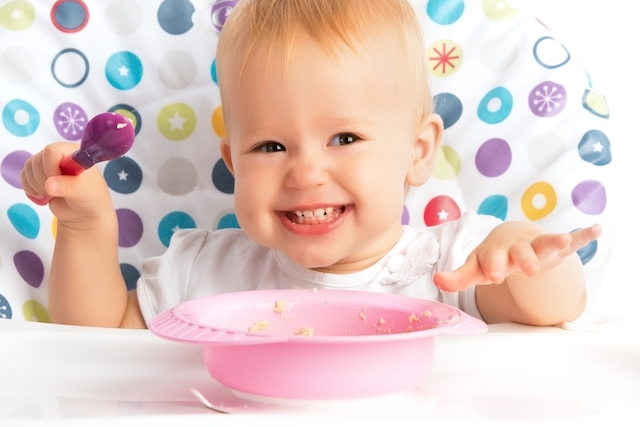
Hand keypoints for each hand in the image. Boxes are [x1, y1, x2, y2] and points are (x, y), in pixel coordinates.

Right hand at [20, 142, 113, 227]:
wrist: (84, 212)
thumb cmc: (91, 198)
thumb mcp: (84, 192)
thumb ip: (68, 187)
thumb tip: (49, 184)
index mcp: (73, 153)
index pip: (51, 151)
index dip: (50, 168)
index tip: (60, 183)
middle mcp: (59, 154)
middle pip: (36, 160)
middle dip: (43, 181)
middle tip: (58, 192)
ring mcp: (47, 164)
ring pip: (28, 168)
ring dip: (36, 186)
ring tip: (53, 194)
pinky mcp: (38, 174)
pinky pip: (24, 177)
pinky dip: (30, 189)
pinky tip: (44, 196)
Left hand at [433, 222, 601, 291]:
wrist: (510, 238)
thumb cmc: (492, 258)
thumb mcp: (476, 269)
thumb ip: (458, 277)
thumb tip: (437, 281)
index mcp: (497, 254)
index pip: (493, 261)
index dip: (492, 267)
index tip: (491, 276)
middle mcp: (517, 249)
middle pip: (521, 254)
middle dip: (524, 260)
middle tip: (528, 270)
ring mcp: (537, 246)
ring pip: (545, 243)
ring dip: (554, 241)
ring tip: (563, 238)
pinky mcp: (555, 247)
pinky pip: (572, 240)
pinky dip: (583, 235)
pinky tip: (595, 229)